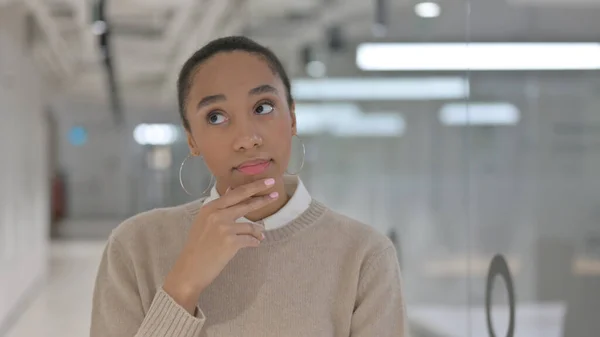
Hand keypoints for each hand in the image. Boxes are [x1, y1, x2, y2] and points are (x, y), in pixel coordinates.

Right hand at [163, 178, 278, 313]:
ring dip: (258, 232)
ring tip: (260, 236)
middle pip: (246, 203)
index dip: (254, 186)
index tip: (268, 181)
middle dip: (263, 198)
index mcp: (210, 207)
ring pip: (251, 226)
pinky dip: (254, 242)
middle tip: (276, 194)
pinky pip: (250, 239)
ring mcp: (224, 228)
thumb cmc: (197, 246)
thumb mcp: (204, 221)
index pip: (236, 193)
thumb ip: (219, 206)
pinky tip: (254, 244)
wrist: (190, 269)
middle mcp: (217, 214)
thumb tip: (231, 188)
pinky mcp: (231, 242)